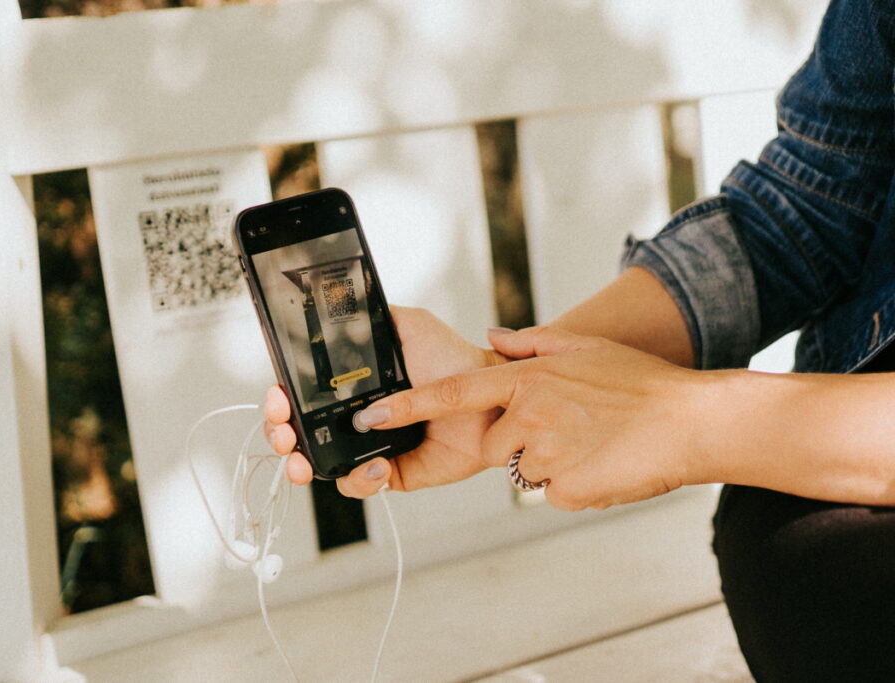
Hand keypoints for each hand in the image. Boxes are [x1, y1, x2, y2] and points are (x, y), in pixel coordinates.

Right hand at [264, 306, 505, 496]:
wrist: (490, 399)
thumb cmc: (454, 361)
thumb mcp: (410, 326)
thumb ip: (373, 317)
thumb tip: (340, 307)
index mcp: (350, 383)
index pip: (300, 392)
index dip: (280, 398)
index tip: (278, 397)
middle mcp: (352, 416)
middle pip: (298, 431)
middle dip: (279, 434)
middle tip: (283, 434)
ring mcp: (368, 446)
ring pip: (318, 463)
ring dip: (302, 464)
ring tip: (305, 462)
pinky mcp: (390, 472)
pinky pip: (359, 484)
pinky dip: (359, 480)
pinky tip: (374, 465)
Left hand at [357, 325, 709, 509]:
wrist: (692, 423)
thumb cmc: (641, 385)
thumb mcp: (584, 349)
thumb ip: (532, 345)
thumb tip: (493, 339)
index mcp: (525, 381)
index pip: (448, 395)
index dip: (404, 407)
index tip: (369, 417)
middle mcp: (526, 416)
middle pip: (491, 446)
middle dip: (516, 443)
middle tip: (567, 430)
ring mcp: (545, 455)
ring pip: (524, 471)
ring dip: (549, 465)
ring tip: (591, 444)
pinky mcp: (564, 490)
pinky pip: (553, 494)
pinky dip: (573, 485)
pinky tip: (602, 464)